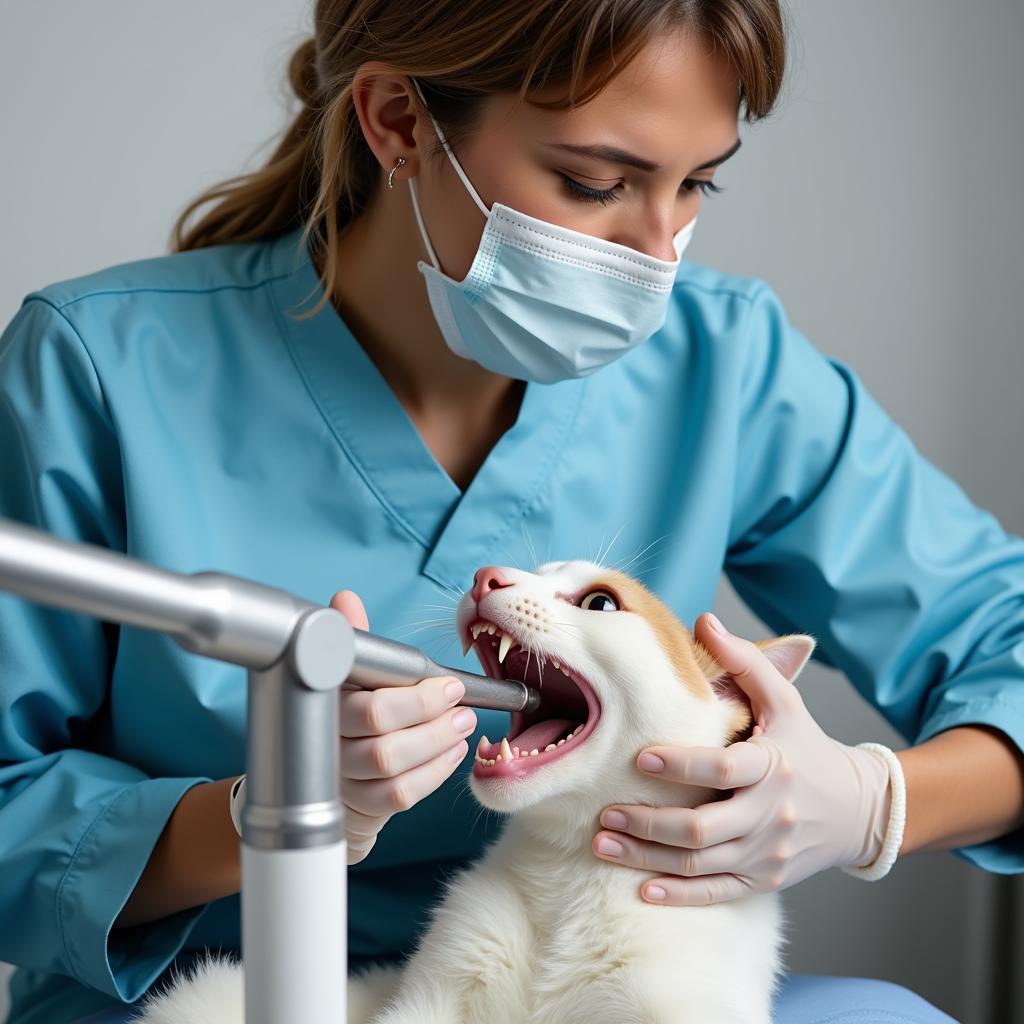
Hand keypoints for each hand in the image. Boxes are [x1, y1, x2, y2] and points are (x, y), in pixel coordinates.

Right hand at [332, 590, 477, 864]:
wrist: (334, 777)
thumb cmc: (352, 714)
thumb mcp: (352, 675)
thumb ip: (354, 642)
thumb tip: (344, 600)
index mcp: (327, 699)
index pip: (365, 696)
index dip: (413, 695)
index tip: (448, 685)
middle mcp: (328, 738)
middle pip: (378, 728)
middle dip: (429, 714)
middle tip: (460, 703)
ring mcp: (343, 774)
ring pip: (390, 764)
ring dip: (436, 742)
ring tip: (463, 725)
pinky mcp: (362, 804)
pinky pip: (400, 793)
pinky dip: (434, 772)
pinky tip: (453, 752)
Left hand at [593, 613, 892, 904]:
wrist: (858, 810)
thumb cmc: (808, 746)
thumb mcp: (785, 699)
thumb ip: (744, 661)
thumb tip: (704, 621)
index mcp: (773, 765)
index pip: (724, 768)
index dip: (682, 764)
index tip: (640, 758)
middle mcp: (770, 814)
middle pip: (703, 828)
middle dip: (649, 823)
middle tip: (606, 813)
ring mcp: (767, 853)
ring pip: (701, 863)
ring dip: (648, 858)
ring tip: (604, 843)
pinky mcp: (763, 880)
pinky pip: (716, 892)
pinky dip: (679, 894)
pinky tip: (642, 888)